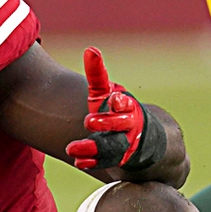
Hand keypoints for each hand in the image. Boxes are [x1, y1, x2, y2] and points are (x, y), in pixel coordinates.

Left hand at [65, 47, 165, 171]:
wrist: (138, 138)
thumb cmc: (116, 109)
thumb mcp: (105, 92)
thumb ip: (97, 75)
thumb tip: (90, 49)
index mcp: (126, 106)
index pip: (125, 103)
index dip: (120, 102)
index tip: (113, 99)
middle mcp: (128, 125)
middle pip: (119, 125)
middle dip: (106, 123)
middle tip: (88, 121)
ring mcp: (125, 144)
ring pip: (112, 147)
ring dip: (93, 148)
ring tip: (72, 148)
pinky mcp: (119, 158)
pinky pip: (107, 162)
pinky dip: (93, 162)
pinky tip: (79, 162)